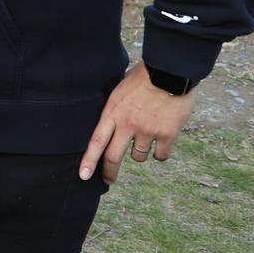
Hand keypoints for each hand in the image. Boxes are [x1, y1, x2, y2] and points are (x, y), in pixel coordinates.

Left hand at [80, 61, 196, 185]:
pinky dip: (160, 153)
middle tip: (108, 180)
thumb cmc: (144, 76)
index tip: (84, 176)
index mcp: (112, 112)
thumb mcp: (119, 89)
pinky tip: (162, 143)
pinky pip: (161, 155)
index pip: (96, 141)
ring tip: (145, 138)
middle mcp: (127, 125)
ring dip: (140, 153)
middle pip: (113, 156)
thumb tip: (112, 119)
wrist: (170, 72)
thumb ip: (115, 107)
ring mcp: (147, 131)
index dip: (89, 161)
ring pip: (139, 156)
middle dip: (109, 172)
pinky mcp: (167, 134)